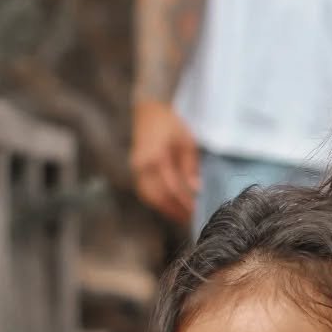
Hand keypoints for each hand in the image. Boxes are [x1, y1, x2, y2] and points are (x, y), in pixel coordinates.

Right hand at [130, 99, 201, 224]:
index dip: (183, 200)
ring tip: (182, 217)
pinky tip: (171, 208)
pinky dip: (158, 203)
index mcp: (154, 156)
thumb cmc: (170, 125)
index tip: (196, 209)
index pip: (170, 186)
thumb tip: (195, 189)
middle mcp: (141, 165)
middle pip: (157, 196)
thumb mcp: (186, 141)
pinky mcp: (136, 172)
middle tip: (190, 218)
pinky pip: (145, 193)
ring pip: (149, 197)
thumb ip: (190, 166)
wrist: (148, 112)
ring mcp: (136, 169)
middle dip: (174, 209)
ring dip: (165, 209)